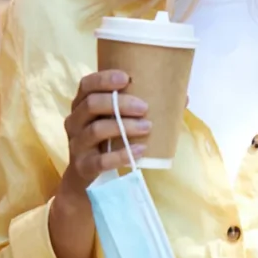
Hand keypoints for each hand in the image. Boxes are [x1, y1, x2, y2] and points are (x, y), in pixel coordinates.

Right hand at [60, 69, 150, 195]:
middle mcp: (75, 122)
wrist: (88, 180)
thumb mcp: (118, 123)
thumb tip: (182, 97)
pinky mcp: (83, 167)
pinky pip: (101, 160)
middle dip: (119, 103)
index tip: (126, 78)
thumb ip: (142, 109)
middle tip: (144, 107)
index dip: (104, 79)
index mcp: (82, 105)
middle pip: (92, 105)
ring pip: (96, 130)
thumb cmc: (107, 143)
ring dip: (124, 126)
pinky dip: (122, 155)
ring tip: (148, 126)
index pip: (87, 85)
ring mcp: (77, 145)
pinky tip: (140, 150)